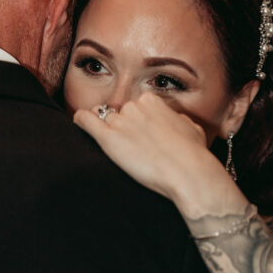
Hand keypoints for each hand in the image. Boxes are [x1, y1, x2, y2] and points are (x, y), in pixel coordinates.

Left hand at [73, 94, 244, 219]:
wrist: (188, 171)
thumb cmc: (193, 154)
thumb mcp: (191, 128)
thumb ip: (178, 120)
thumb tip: (176, 121)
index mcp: (152, 101)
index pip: (134, 106)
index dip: (134, 121)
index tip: (136, 134)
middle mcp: (134, 107)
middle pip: (117, 112)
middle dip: (119, 126)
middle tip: (126, 144)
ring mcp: (120, 121)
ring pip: (101, 116)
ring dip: (102, 127)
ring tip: (107, 140)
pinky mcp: (108, 138)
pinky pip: (85, 121)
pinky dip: (81, 121)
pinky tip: (79, 124)